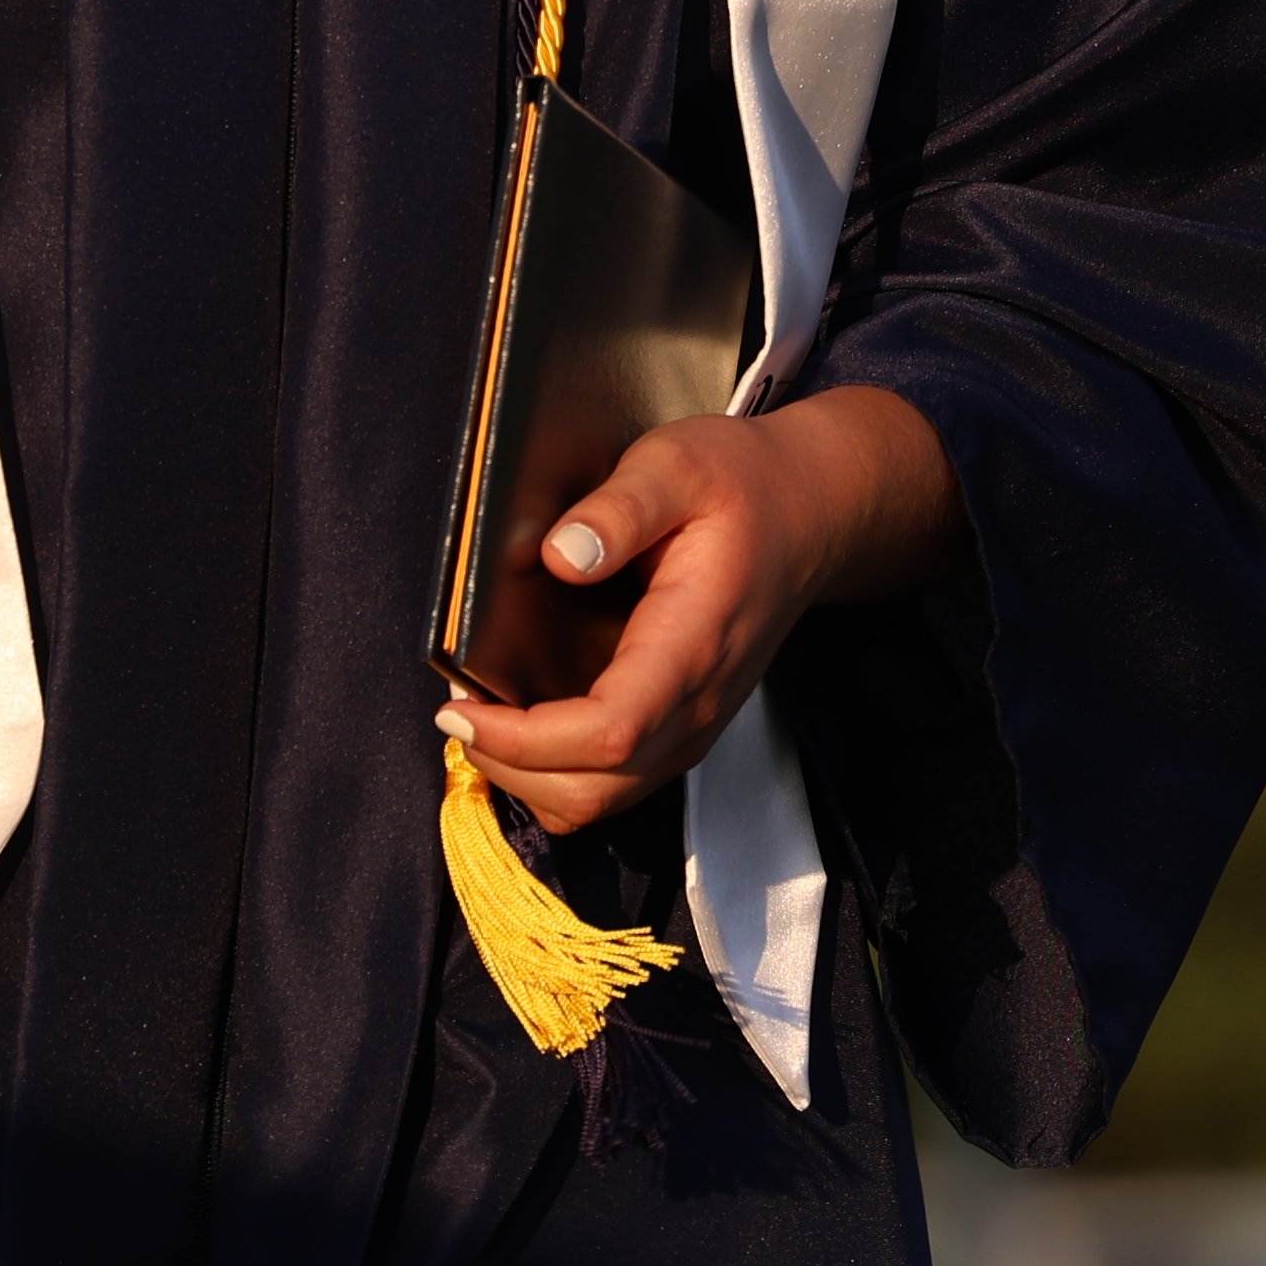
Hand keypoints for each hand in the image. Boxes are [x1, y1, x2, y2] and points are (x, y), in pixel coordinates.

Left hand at [440, 384, 957, 834]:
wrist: (810, 514)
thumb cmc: (744, 486)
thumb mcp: (680, 463)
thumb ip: (621, 506)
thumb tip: (559, 555)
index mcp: (692, 646)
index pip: (607, 733)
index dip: (523, 738)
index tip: (460, 705)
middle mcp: (697, 706)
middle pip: (595, 790)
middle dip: (510, 766)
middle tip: (455, 711)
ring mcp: (693, 726)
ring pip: (601, 802)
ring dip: (528, 777)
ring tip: (480, 720)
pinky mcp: (683, 728)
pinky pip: (613, 785)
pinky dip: (555, 774)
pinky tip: (522, 724)